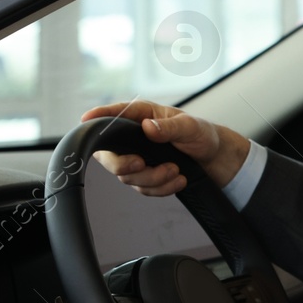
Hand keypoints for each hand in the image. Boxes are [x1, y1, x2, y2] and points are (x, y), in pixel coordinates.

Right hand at [80, 99, 251, 194]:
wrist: (216, 159)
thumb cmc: (202, 135)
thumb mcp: (190, 127)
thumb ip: (169, 127)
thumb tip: (148, 127)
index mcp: (141, 115)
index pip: (114, 114)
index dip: (98, 117)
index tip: (86, 120)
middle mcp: (134, 136)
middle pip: (110, 156)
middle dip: (126, 165)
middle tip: (143, 164)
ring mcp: (138, 157)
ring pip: (127, 177)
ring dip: (152, 179)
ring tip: (176, 171)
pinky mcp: (146, 176)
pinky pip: (143, 189)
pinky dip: (161, 189)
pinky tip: (178, 181)